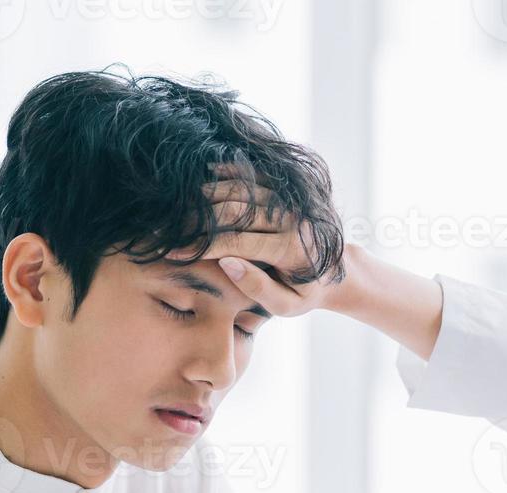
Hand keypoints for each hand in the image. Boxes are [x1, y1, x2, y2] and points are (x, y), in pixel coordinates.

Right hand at [184, 168, 444, 358]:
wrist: (340, 268)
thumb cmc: (306, 293)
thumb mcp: (287, 306)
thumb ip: (258, 288)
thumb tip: (227, 263)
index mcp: (292, 249)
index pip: (236, 243)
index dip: (201, 247)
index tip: (172, 252)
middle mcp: (293, 218)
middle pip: (234, 211)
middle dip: (197, 219)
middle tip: (166, 225)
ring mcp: (292, 200)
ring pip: (241, 188)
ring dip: (206, 193)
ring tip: (177, 204)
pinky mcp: (290, 189)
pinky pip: (255, 174)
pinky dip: (228, 172)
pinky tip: (204, 175)